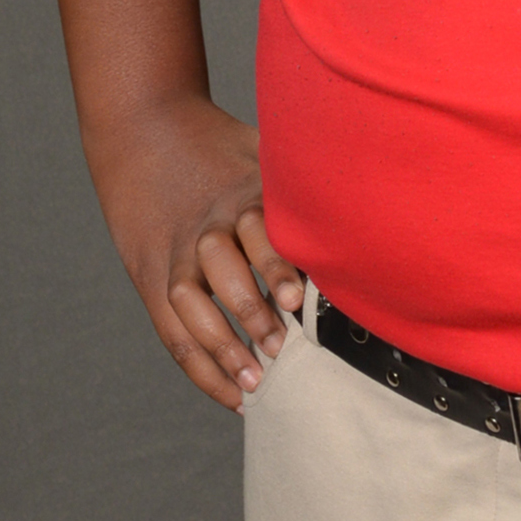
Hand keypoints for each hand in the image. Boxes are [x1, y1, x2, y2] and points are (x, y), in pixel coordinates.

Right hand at [86, 96, 303, 409]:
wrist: (144, 127)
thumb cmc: (220, 146)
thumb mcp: (263, 147)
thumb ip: (305, 177)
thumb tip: (376, 200)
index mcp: (240, 193)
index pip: (257, 231)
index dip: (277, 266)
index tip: (300, 299)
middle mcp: (205, 225)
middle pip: (220, 267)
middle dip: (250, 309)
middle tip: (281, 347)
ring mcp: (175, 253)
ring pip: (188, 302)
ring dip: (221, 345)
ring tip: (256, 381)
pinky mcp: (150, 275)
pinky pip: (170, 328)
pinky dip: (199, 366)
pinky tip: (232, 393)